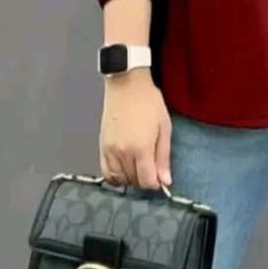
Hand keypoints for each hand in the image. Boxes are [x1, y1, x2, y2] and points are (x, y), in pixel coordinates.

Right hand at [99, 70, 172, 190]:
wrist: (126, 85)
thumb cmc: (149, 102)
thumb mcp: (164, 127)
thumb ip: (163, 157)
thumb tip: (165, 181)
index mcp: (141, 148)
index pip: (147, 181)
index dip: (156, 183)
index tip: (161, 177)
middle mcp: (123, 153)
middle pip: (134, 181)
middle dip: (145, 179)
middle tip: (151, 168)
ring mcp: (110, 151)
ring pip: (119, 180)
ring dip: (131, 178)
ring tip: (139, 166)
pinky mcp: (101, 147)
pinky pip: (106, 172)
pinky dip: (115, 176)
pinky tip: (124, 169)